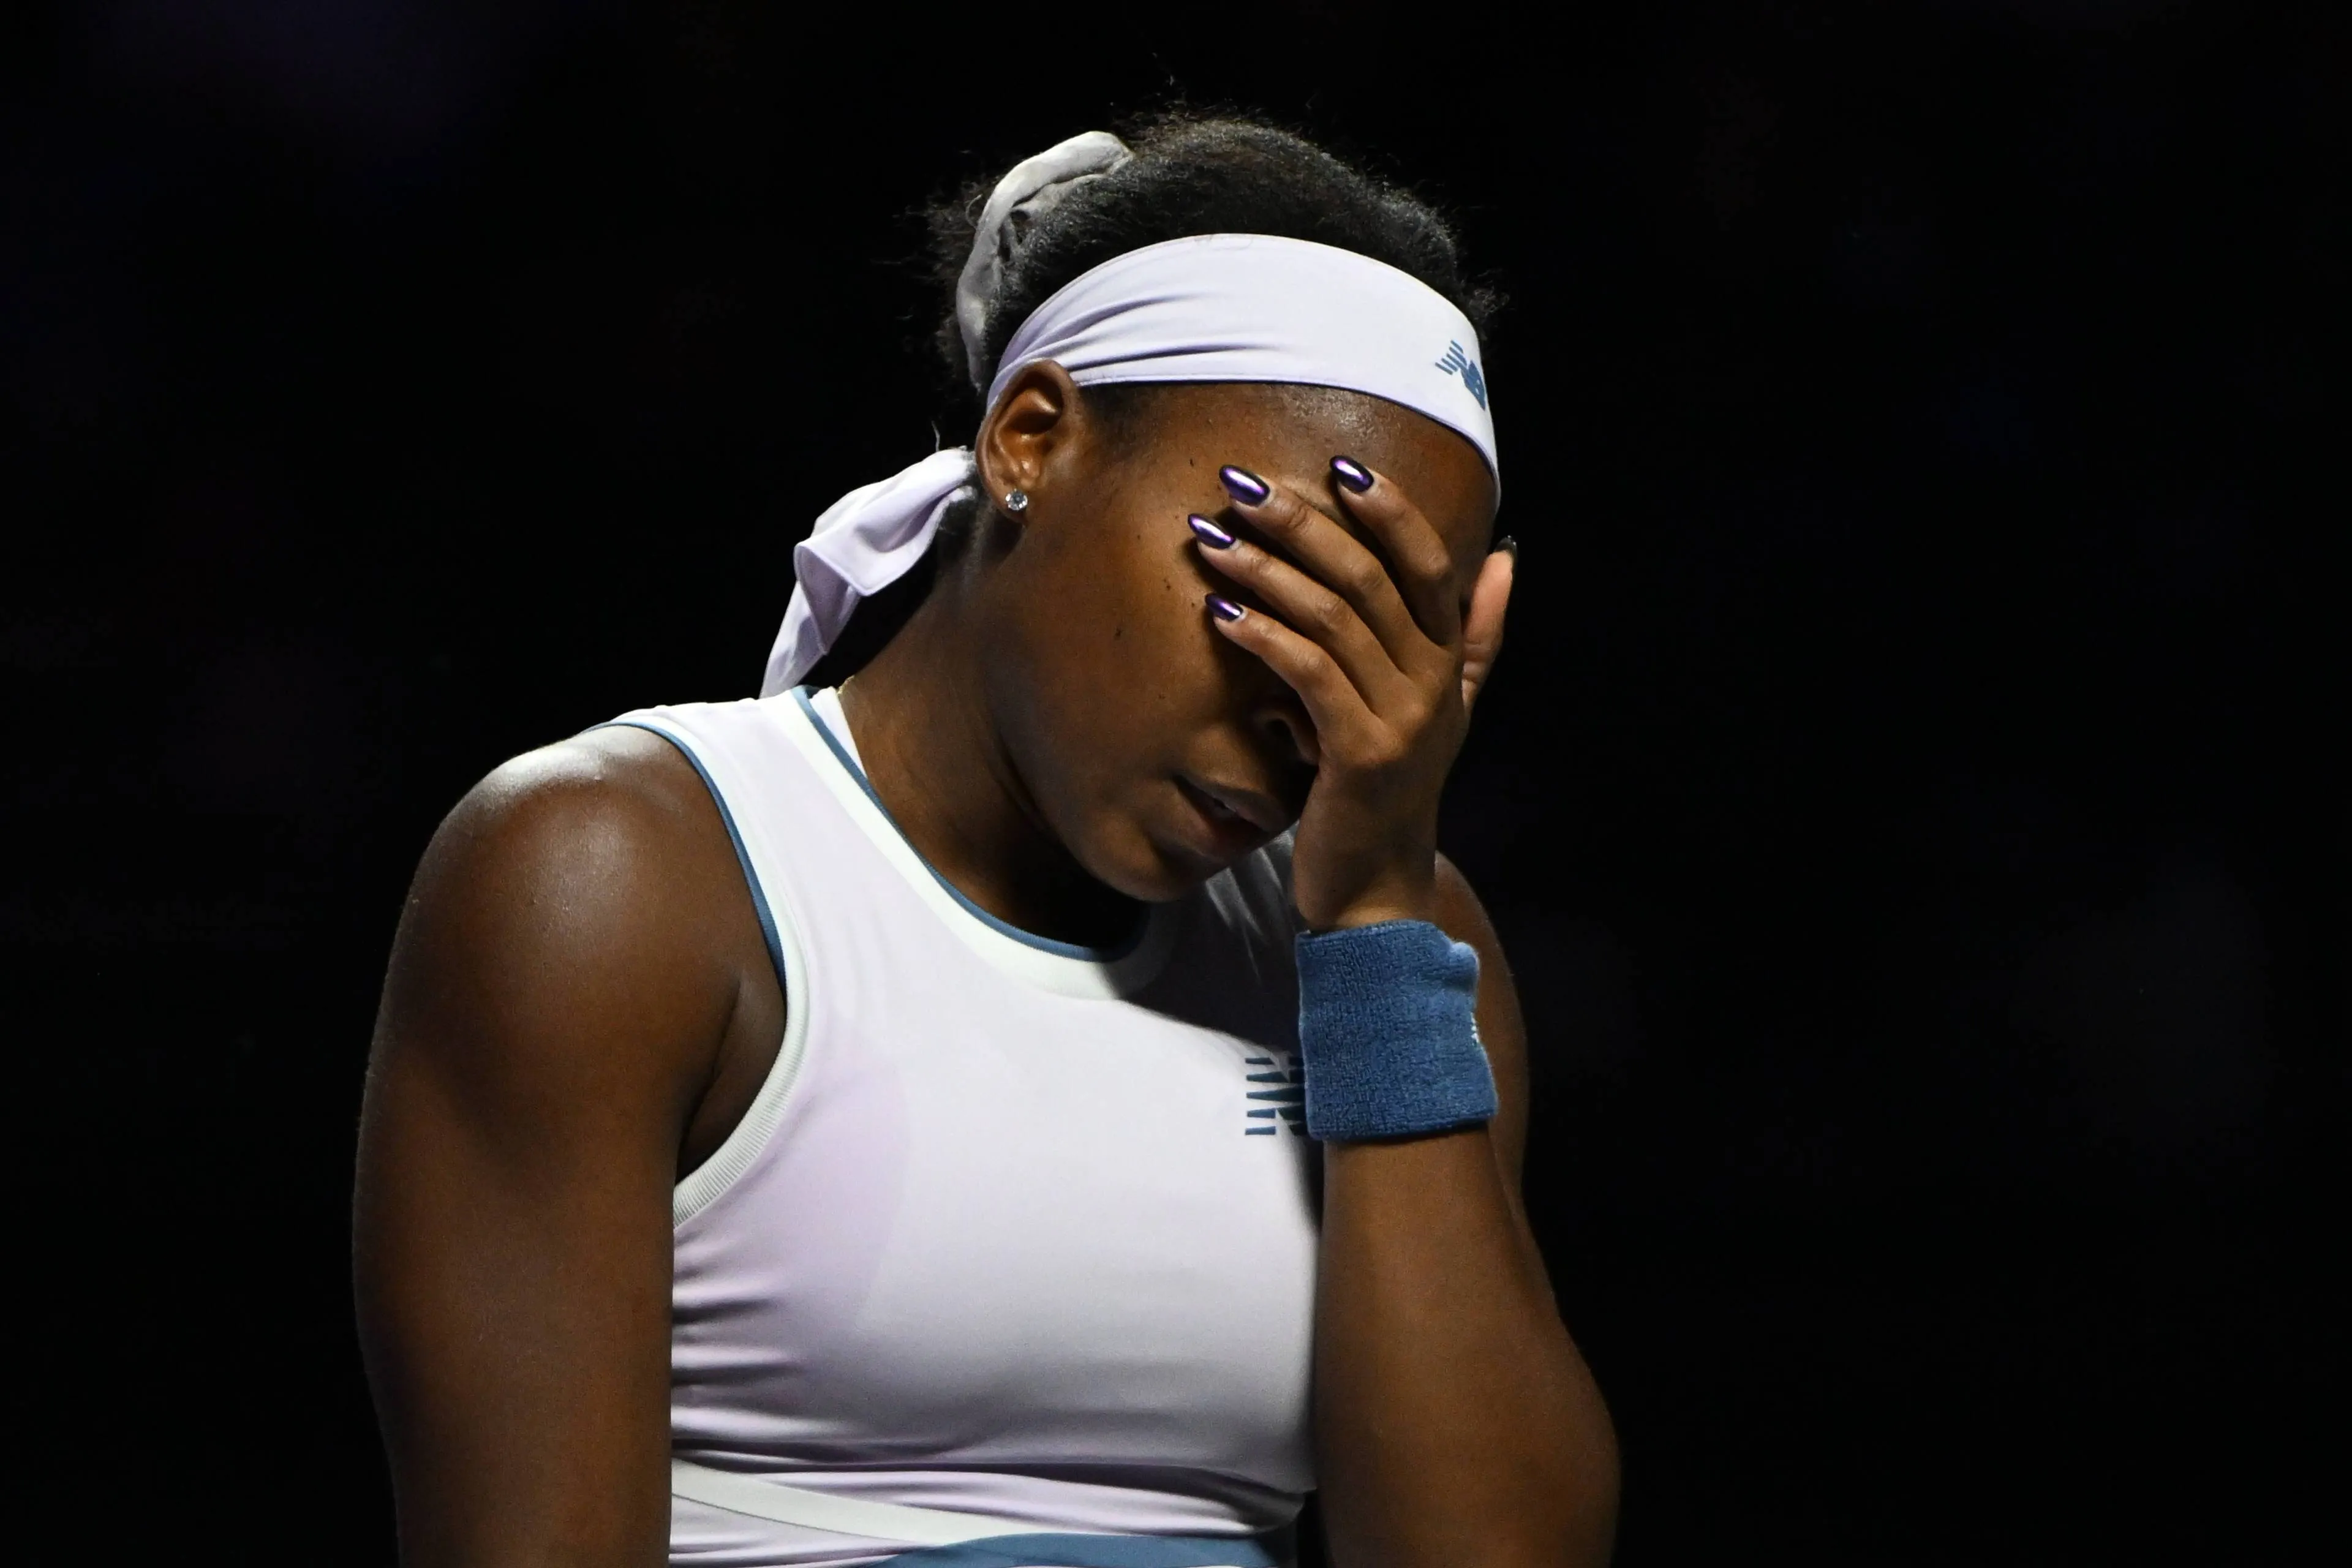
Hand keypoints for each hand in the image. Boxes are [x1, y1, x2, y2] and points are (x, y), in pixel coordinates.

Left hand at [1195, 459, 1513, 930]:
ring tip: (1211, 539)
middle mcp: (1432, 684)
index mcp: (1447, 662)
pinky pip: (1309, 674)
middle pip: (1370, 577)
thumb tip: (1506, 557)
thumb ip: (1475, 634)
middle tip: (1240, 485)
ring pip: (1333, 617)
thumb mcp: (1445, 709)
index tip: (1338, 466)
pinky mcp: (1359, 754)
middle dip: (1302, 523)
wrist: (1375, 890)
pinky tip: (1219, 611)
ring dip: (1266, 570)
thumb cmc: (1390, 792)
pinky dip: (1263, 635)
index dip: (1389, 511)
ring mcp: (1401, 720)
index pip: (1427, 564)